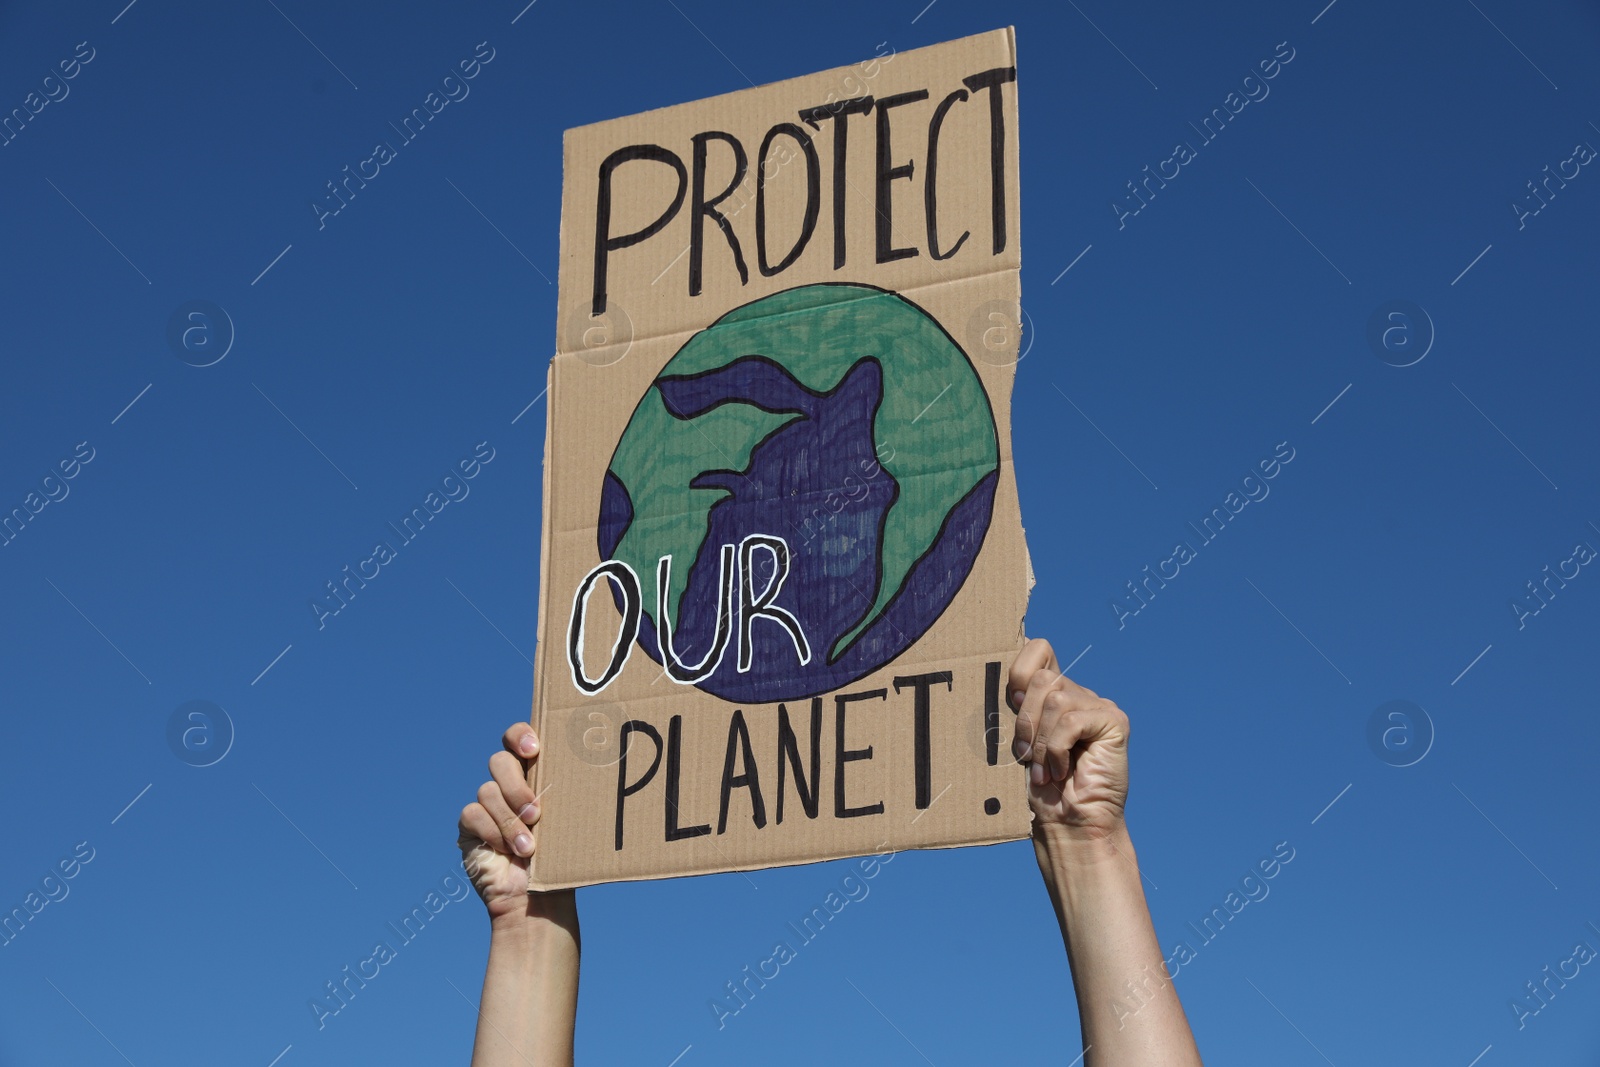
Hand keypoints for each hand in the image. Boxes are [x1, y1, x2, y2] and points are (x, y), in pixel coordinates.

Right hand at [457, 722, 572, 925]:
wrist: (537, 896)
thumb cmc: (560, 855)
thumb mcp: (566, 820)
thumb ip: (565, 793)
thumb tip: (593, 768)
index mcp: (533, 773)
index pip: (517, 738)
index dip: (520, 736)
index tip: (534, 751)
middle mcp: (507, 784)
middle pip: (499, 760)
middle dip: (516, 785)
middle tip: (536, 812)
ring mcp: (487, 803)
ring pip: (488, 790)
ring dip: (510, 820)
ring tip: (529, 847)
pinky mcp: (470, 825)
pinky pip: (473, 814)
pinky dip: (493, 832)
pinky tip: (507, 851)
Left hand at [1009, 638, 1130, 843]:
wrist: (1068, 825)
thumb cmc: (1041, 790)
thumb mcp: (1019, 742)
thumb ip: (1018, 708)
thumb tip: (1007, 681)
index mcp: (1052, 695)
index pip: (1038, 649)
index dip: (1020, 667)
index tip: (1013, 702)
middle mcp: (1077, 695)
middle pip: (1040, 678)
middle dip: (1025, 722)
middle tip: (1027, 757)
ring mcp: (1098, 707)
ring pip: (1055, 698)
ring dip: (1041, 742)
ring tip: (1044, 771)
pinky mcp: (1114, 722)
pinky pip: (1072, 720)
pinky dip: (1057, 749)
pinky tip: (1062, 770)